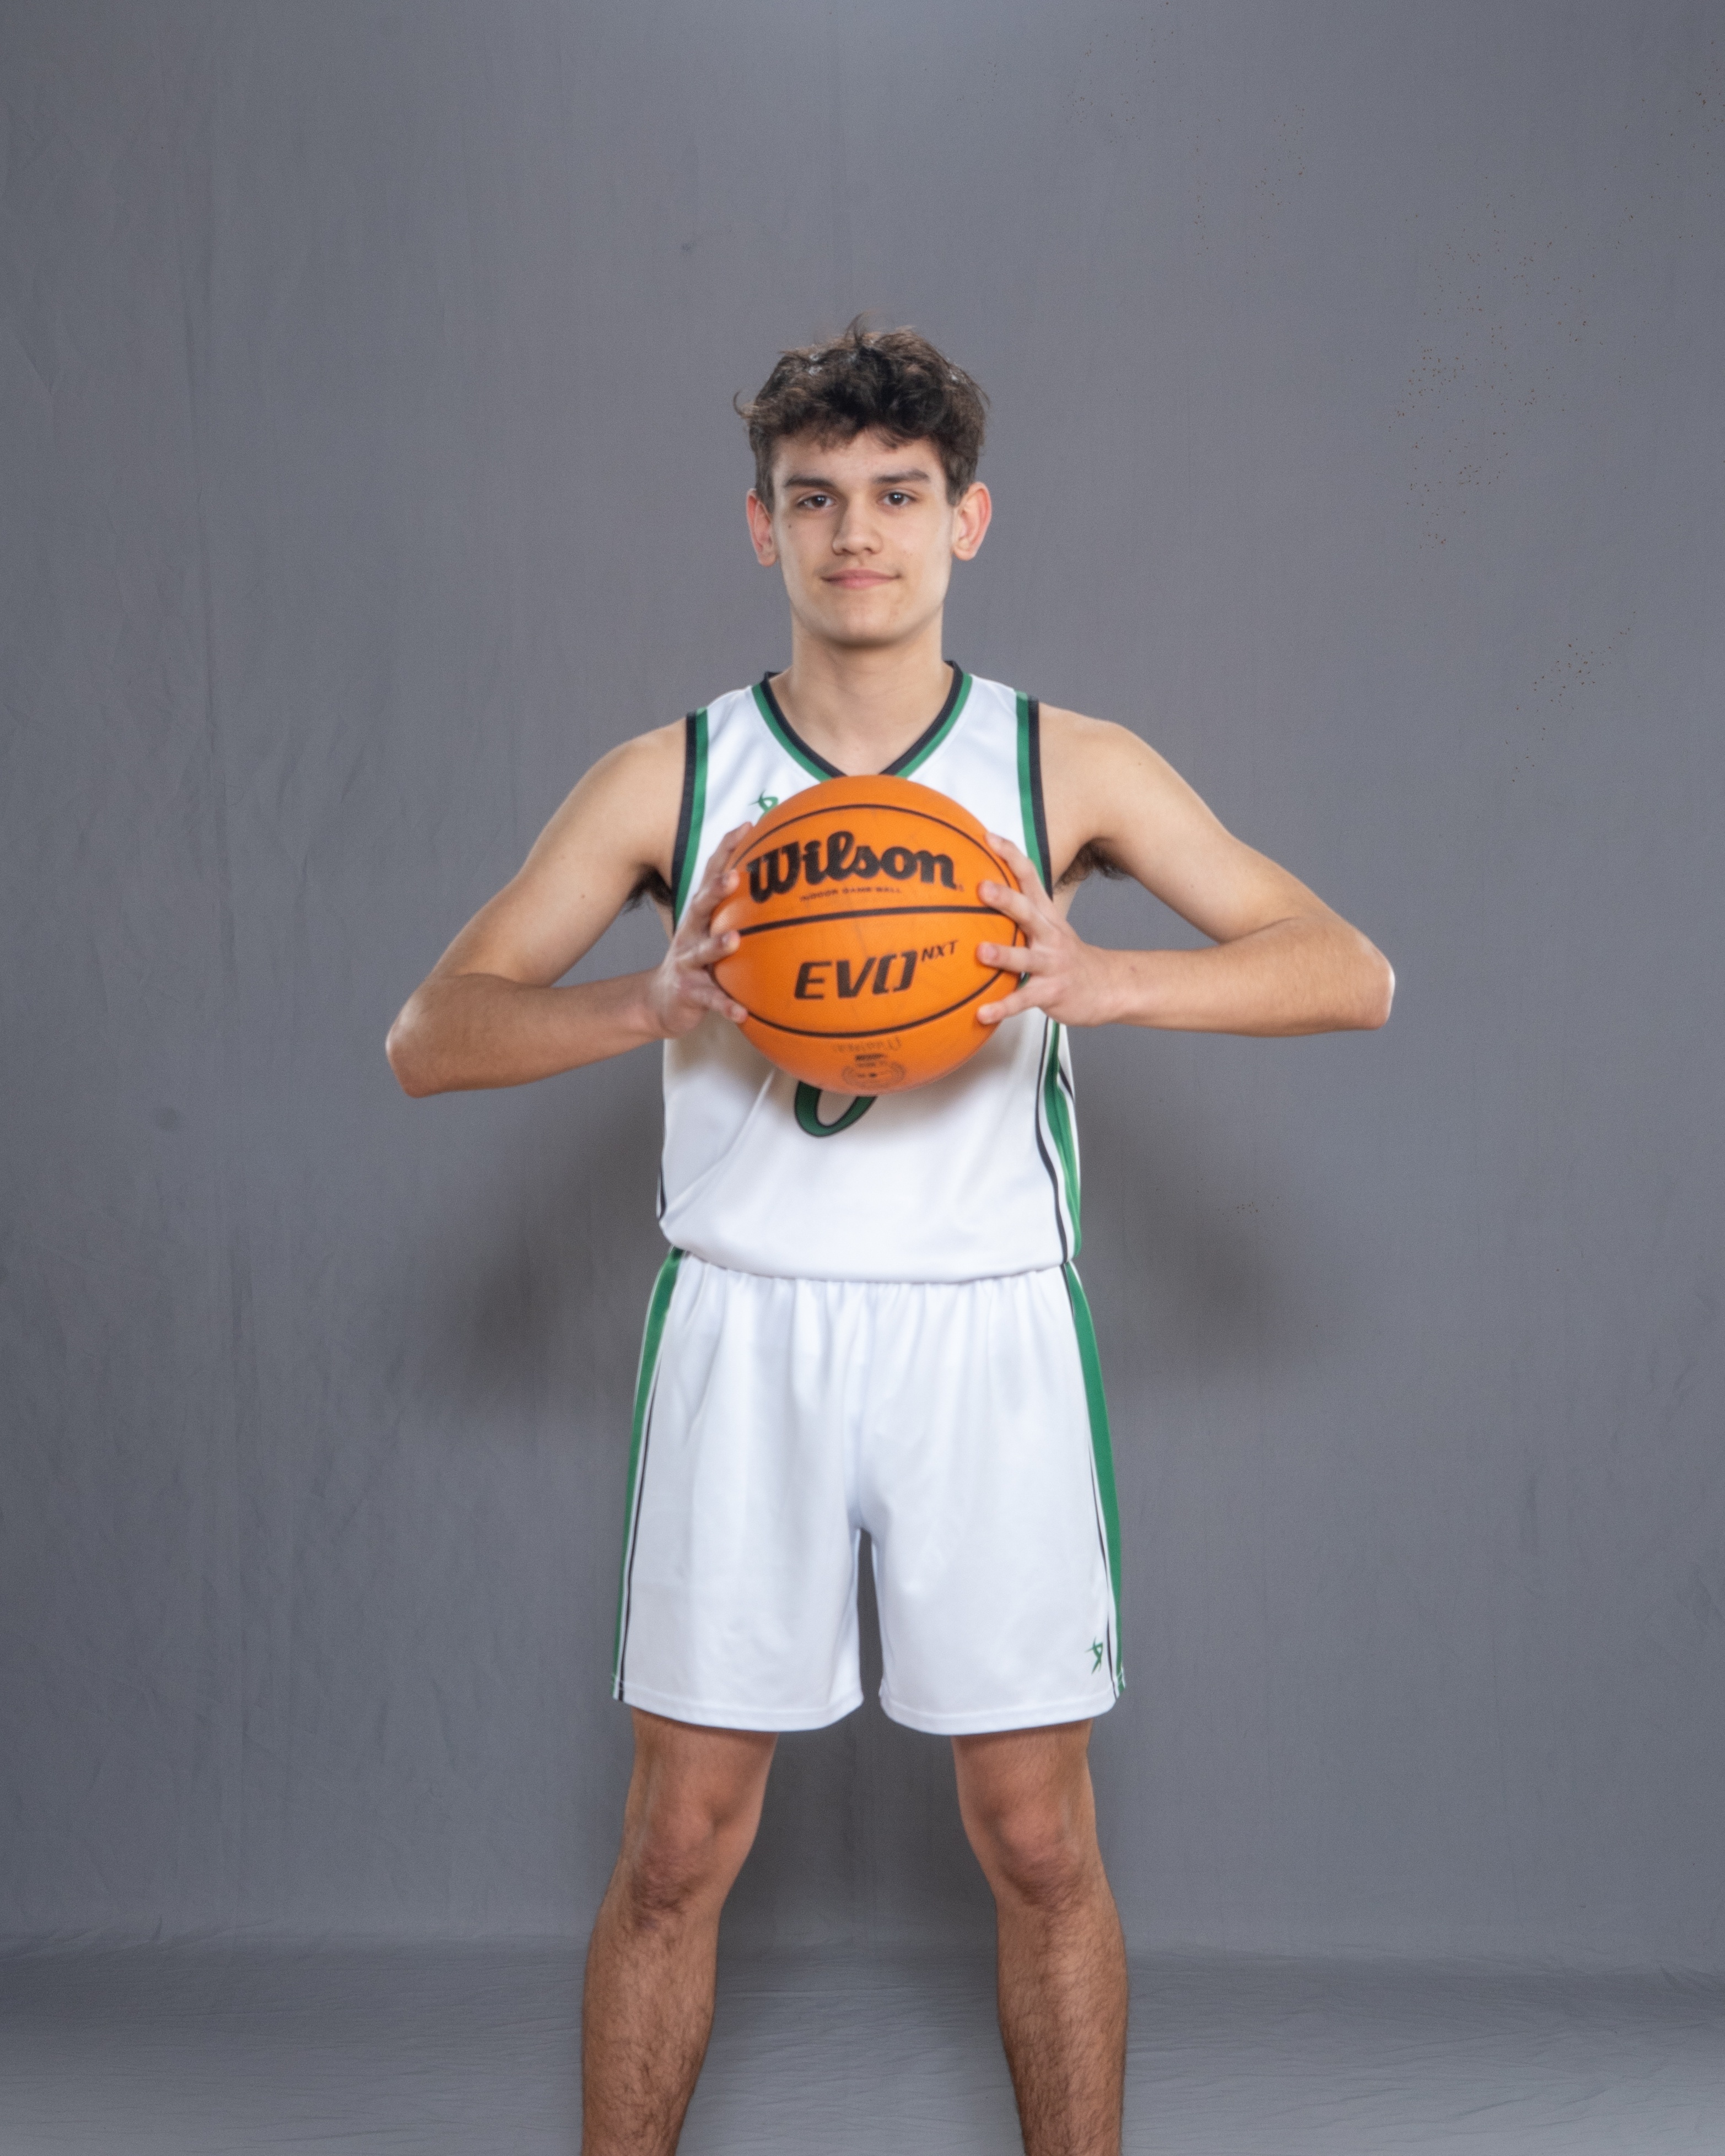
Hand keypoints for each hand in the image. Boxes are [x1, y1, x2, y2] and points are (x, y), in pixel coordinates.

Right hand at [644, 824, 753, 1037]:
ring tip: (734, 940)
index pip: (712, 876)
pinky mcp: (689, 993)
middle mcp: (691, 934)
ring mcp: (687, 963)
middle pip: (701, 906)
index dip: (726, 850)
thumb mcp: (712, 932)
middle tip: (734, 877)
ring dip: (718, 945)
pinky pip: (710, 999)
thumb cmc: (697, 962)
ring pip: (702, 951)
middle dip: (716, 890)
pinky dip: (725, 1004)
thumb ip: (737, 912)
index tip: (747, 827)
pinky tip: (741, 1012)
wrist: (661, 1001)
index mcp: (700, 916)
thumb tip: (782, 888)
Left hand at [976, 834, 1119, 1027]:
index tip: (987, 838)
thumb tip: (981, 891)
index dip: (1010, 856)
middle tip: (982, 888)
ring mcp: (1052, 964)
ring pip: (1026, 958)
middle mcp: (1050, 936)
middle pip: (1028, 912)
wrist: (1109, 987)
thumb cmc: (1066, 956)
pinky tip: (981, 1014)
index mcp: (1047, 916)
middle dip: (1006, 899)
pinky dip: (1002, 1008)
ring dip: (1003, 955)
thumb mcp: (1050, 927)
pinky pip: (1024, 1000)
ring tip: (980, 952)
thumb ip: (1020, 911)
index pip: (1029, 879)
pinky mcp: (1052, 992)